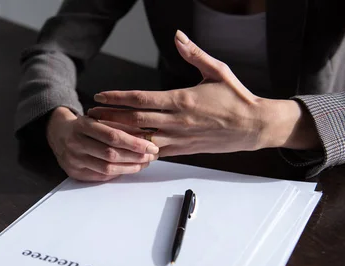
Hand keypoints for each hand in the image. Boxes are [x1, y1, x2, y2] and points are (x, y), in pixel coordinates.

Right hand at [46, 107, 158, 180]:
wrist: (57, 133)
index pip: (113, 136)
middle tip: (152, 156)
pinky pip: (100, 176)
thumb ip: (119, 125)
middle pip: (111, 154)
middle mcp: (76, 143)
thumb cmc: (84, 125)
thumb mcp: (98, 118)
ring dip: (129, 167)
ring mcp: (73, 159)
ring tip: (144, 163)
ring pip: (107, 168)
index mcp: (83, 125)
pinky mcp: (74, 172)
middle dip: (135, 156)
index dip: (134, 143)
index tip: (151, 145)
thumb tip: (147, 135)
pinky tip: (129, 168)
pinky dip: (118, 173)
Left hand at [88, 30, 320, 156]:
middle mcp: (177, 120)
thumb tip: (178, 35)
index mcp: (181, 99)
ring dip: (119, 136)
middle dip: (109, 118)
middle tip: (90, 116)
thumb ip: (194, 53)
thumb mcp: (217, 70)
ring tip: (100, 133)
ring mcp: (179, 137)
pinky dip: (138, 150)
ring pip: (141, 139)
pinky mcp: (183, 150)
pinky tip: (123, 149)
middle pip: (134, 120)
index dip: (117, 98)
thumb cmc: (236, 97)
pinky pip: (156, 151)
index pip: (141, 99)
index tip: (100, 96)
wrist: (254, 126)